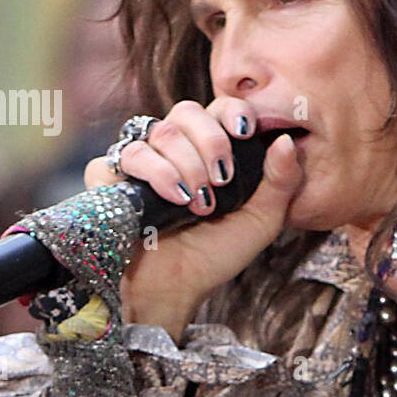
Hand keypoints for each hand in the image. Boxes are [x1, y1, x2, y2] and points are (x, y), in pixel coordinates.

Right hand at [84, 97, 304, 338]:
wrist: (175, 288)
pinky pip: (128, 153)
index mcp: (209, 150)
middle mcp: (174, 148)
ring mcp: (141, 159)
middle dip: (210, 141)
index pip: (219, 108)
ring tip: (198, 203)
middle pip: (187, 111)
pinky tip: (173, 199)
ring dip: (186, 164)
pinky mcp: (109, 176)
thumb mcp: (262, 221)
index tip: (246, 132)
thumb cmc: (216, 254)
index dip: (232, 111)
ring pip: (159, 131)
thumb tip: (287, 140)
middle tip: (222, 180)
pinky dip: (156, 172)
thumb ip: (281, 181)